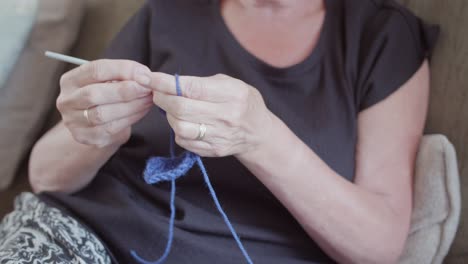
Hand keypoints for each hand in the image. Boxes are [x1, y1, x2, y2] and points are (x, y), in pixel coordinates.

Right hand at [57, 60, 152, 147]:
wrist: (98, 123)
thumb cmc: (106, 95)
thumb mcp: (110, 80)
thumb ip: (123, 74)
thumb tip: (144, 75)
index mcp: (71, 80)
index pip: (95, 70)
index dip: (122, 70)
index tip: (144, 74)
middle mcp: (67, 100)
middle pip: (94, 94)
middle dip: (125, 91)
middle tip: (147, 89)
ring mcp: (73, 121)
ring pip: (102, 114)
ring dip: (130, 106)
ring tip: (148, 99)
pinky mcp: (84, 137)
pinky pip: (109, 129)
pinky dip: (130, 119)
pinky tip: (142, 111)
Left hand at [134, 72, 272, 156]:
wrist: (259, 132)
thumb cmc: (241, 101)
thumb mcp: (229, 83)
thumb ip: (202, 83)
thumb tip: (170, 84)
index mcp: (232, 94)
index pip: (190, 88)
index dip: (165, 83)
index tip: (149, 78)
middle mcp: (227, 116)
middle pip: (181, 108)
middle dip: (162, 98)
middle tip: (158, 93)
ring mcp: (220, 136)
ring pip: (179, 127)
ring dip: (168, 116)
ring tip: (172, 108)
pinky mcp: (214, 150)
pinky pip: (184, 141)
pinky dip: (177, 130)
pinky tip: (184, 122)